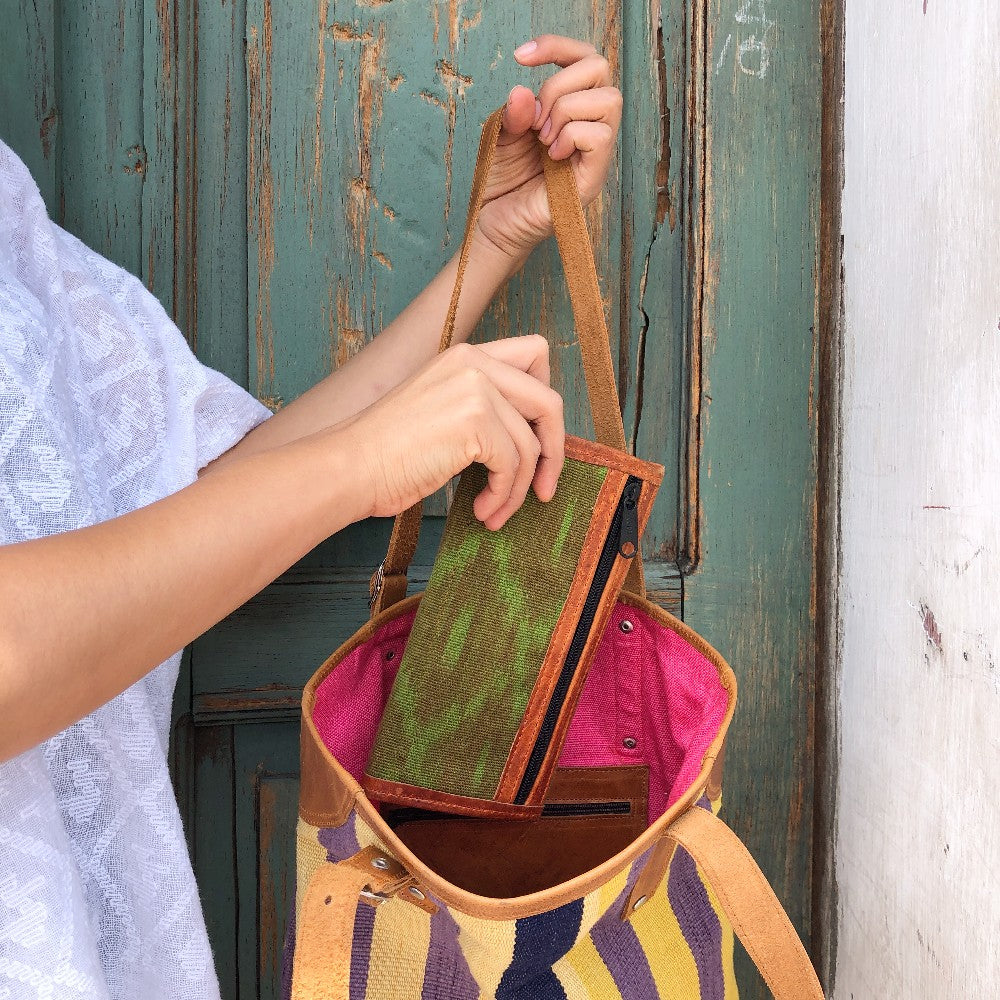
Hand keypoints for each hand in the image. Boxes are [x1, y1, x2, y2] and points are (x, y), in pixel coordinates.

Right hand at [338, 335, 563, 529]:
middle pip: (549, 401)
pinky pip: (513, 467)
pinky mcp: (476, 421)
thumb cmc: (387, 452)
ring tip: (495, 513)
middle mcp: (474, 362)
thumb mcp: (440, 409)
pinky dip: (503, 497)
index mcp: (465, 355)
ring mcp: (475, 389)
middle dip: (553, 452)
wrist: (351, 467)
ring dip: (518, 489)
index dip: (545, 402)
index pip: (535, 354)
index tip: (538, 440)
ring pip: (531, 445)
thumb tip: (532, 439)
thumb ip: (482, 407)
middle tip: (543, 489)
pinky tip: (483, 512)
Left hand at [473, 35, 622, 259]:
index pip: (583, 60)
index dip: (556, 47)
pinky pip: (601, 136)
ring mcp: (594, 154)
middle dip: (558, 83)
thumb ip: (515, 111)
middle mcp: (589, 127)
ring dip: (565, 110)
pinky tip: (551, 155)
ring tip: (542, 139)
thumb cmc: (501, 183)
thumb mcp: (500, 134)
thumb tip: (526, 93)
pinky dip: (571, 136)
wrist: (494, 226)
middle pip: (600, 68)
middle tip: (535, 120)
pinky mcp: (592, 179)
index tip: (520, 56)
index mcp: (570, 111)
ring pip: (608, 100)